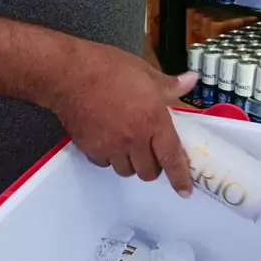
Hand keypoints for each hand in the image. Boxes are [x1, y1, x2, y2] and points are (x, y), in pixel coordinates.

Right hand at [51, 41, 197, 195]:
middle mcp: (135, 140)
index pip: (171, 157)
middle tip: (150, 154)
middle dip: (152, 167)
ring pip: (126, 170)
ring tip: (127, 147)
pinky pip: (104, 163)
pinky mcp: (91, 149)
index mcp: (154, 121)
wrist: (69, 74)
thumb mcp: (145, 71)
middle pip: (148, 172)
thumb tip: (191, 80)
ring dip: (130, 164)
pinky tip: (106, 142)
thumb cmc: (108, 68)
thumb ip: (169, 85)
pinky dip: (108, 158)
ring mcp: (111, 147)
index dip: (179, 178)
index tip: (184, 191)